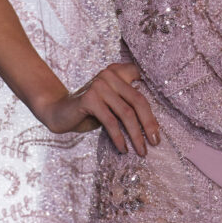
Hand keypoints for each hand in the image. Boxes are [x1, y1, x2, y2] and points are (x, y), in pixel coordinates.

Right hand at [38, 62, 160, 155]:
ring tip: (141, 150)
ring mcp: (98, 85)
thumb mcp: (112, 103)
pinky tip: (123, 149)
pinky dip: (119, 138)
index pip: (143, 82)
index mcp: (117, 71)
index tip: (161, 120)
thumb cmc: (90, 110)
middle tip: (155, 141)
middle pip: (138, 100)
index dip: (155, 98)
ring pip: (126, 113)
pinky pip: (111, 122)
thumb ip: (129, 103)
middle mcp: (108, 75)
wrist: (59, 112)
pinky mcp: (89, 99)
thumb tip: (155, 125)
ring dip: (136, 135)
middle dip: (149, 123)